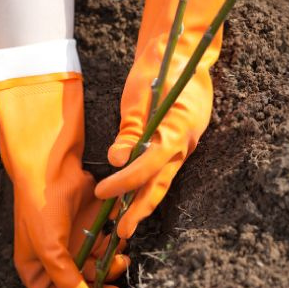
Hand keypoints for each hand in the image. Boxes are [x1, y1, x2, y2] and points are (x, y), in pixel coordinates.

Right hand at [0, 73, 128, 287]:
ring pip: (97, 268)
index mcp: (36, 269)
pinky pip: (106, 247)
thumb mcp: (51, 251)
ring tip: (118, 261)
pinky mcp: (90, 227)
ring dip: (110, 268)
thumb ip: (69, 284)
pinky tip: (117, 240)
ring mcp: (74, 242)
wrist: (52, 166)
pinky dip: (114, 247)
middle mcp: (55, 260)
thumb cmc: (40, 208)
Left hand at [95, 0, 224, 238]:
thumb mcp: (139, 96)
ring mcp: (185, 145)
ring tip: (125, 224)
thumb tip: (116, 161)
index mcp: (179, 130)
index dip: (124, 182)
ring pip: (163, 181)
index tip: (102, 192)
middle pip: (161, 184)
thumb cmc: (159, 69)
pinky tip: (132, 199)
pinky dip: (147, 186)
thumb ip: (130, 130)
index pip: (148, 166)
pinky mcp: (178, 145)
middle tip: (122, 233)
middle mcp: (186, 143)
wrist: (183, 54)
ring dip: (143, 203)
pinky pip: (162, 171)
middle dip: (140, 210)